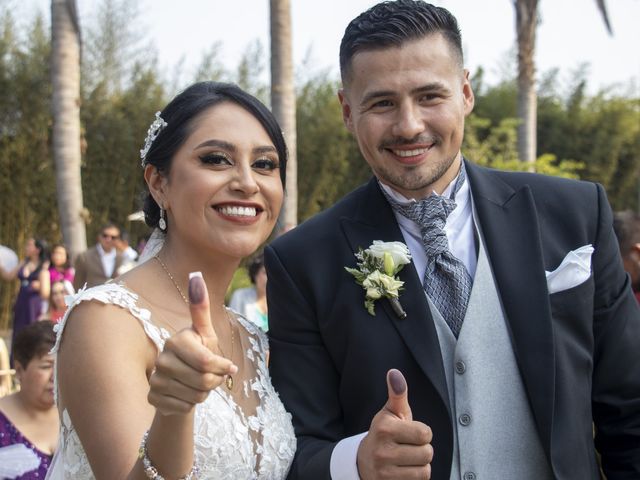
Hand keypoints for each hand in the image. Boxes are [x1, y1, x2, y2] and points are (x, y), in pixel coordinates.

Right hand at [147, 272, 237, 414]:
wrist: (180, 382)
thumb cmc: (198, 353)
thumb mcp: (205, 332)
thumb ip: (201, 306)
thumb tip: (195, 274)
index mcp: (176, 340)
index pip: (207, 361)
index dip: (222, 367)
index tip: (227, 366)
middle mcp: (162, 358)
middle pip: (203, 381)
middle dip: (214, 382)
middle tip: (212, 376)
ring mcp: (155, 379)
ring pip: (196, 396)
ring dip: (204, 393)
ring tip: (198, 383)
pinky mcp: (153, 398)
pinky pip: (184, 408)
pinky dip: (191, 404)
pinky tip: (185, 394)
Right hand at [357, 369, 432, 478]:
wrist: (363, 462)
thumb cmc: (384, 434)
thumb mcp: (389, 413)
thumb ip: (397, 394)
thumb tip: (394, 372)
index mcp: (384, 428)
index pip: (425, 433)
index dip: (422, 433)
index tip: (410, 433)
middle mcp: (382, 450)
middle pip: (427, 453)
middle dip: (422, 450)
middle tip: (408, 447)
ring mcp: (384, 472)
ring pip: (424, 471)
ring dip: (420, 466)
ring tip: (406, 460)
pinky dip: (415, 478)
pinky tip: (404, 471)